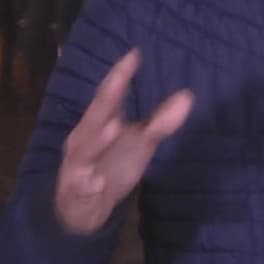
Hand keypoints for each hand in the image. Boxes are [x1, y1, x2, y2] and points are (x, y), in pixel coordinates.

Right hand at [55, 50, 193, 234]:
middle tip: (119, 79)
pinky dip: (87, 184)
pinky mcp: (76, 193)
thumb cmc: (112, 165)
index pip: (110, 96)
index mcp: (99, 122)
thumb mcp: (140, 144)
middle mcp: (85, 139)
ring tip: (113, 127)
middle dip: (106, 98)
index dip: (120, 76)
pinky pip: (80, 188)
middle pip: (95, 116)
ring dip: (97, 140)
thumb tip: (188, 95)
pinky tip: (97, 183)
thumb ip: (160, 122)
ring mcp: (78, 166)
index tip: (135, 54)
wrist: (82, 209)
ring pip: (84, 151)